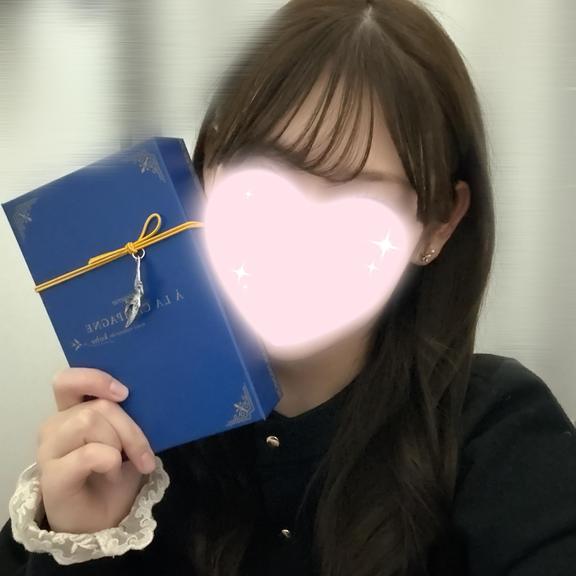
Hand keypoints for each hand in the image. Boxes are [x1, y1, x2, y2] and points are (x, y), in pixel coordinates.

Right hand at [36, 367, 155, 532]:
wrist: (105, 519)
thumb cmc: (116, 474)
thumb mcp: (128, 438)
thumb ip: (125, 414)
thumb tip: (143, 395)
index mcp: (72, 412)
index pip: (68, 381)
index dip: (95, 379)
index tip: (124, 393)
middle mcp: (56, 426)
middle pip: (95, 406)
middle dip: (128, 428)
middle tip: (142, 453)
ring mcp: (49, 450)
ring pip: (90, 422)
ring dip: (118, 445)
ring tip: (119, 466)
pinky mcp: (51, 476)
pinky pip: (88, 454)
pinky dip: (110, 462)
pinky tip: (111, 474)